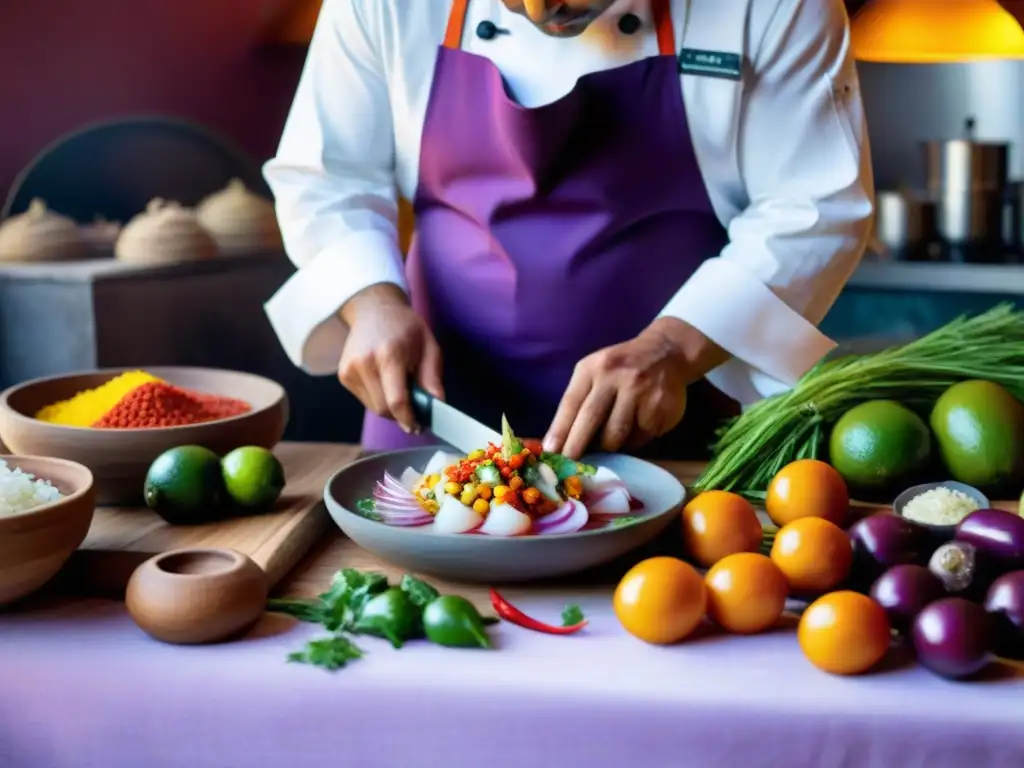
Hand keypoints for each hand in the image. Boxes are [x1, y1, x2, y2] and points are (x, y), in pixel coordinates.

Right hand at [338, 284, 444, 432]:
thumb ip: (433, 378)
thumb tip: (437, 406)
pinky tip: (385, 381)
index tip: (418, 426)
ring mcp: (350, 369)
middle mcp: (365, 362)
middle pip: (384, 408)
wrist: (374, 310)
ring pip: (373, 407)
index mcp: (389, 354)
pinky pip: (365, 400)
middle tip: (415, 407)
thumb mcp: (429, 346)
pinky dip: (378, 398)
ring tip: (400, 386)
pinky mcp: (344, 375)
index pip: (397, 400)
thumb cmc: (405, 327)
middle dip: (401, 414)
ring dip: (390, 406)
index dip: (408, 419)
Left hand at [543, 319, 724, 457]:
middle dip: (577, 445)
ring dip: (610, 444)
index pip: (571, 402)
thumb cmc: (621, 368)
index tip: (550, 451)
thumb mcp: (596, 371)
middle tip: (570, 464)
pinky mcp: (661, 406)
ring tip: (610, 441)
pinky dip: (635, 439)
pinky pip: (642, 435)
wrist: (666, 351)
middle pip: (591, 417)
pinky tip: (639, 426)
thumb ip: (581, 399)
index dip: (560, 429)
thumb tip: (563, 441)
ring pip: (617, 433)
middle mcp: (616, 376)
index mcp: (593, 368)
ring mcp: (640, 390)